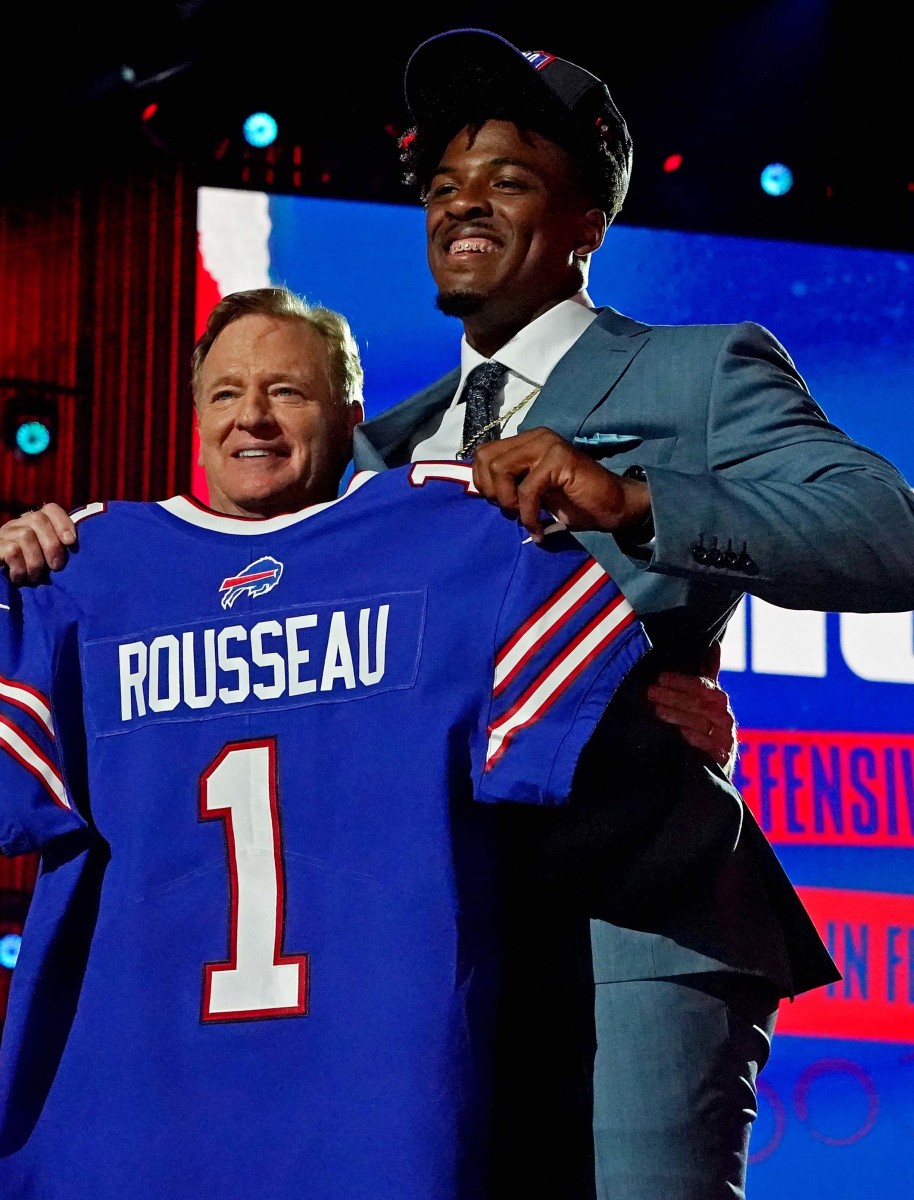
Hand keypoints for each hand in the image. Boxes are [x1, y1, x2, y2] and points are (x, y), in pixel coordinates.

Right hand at [0, 504, 76, 584]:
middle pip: (38, 519)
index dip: (63, 522)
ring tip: (34, 577)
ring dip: (35, 560)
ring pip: (26, 535)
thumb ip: (57, 550)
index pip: (50, 509)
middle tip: (56, 566)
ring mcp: (3, 534)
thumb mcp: (44, 560)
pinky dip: (20, 567)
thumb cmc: (27, 574)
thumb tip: (75, 546)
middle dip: (52, 545)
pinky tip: (19, 578)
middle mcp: (17, 525)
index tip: (71, 542)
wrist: (1, 584)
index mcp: (32, 524)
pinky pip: (12, 550)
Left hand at [471, 428, 649, 541]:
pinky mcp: (559, 459)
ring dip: (508, 501)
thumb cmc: (573, 502)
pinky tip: (538, 528)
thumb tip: (479, 491)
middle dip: (491, 492)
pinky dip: (528, 515)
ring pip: (501, 469)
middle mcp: (535, 437)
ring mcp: (547, 444)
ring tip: (525, 518)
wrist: (613, 506)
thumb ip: (509, 484)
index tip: (502, 504)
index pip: (482, 454)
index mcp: (525, 442)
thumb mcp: (532, 493)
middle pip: (486, 458)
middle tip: (512, 511)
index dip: (482, 483)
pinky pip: (527, 489)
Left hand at [645, 642, 738, 774]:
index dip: (682, 681)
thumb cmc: (708, 724)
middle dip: (674, 696)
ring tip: (657, 710)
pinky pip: (710, 745)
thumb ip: (708, 673)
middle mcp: (724, 716)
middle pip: (700, 703)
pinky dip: (696, 738)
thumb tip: (714, 644)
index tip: (660, 677)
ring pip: (702, 722)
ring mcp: (725, 737)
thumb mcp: (707, 699)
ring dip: (679, 715)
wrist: (718, 761)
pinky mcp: (722, 756)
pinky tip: (680, 733)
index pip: (702, 685)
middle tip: (651, 692)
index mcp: (719, 700)